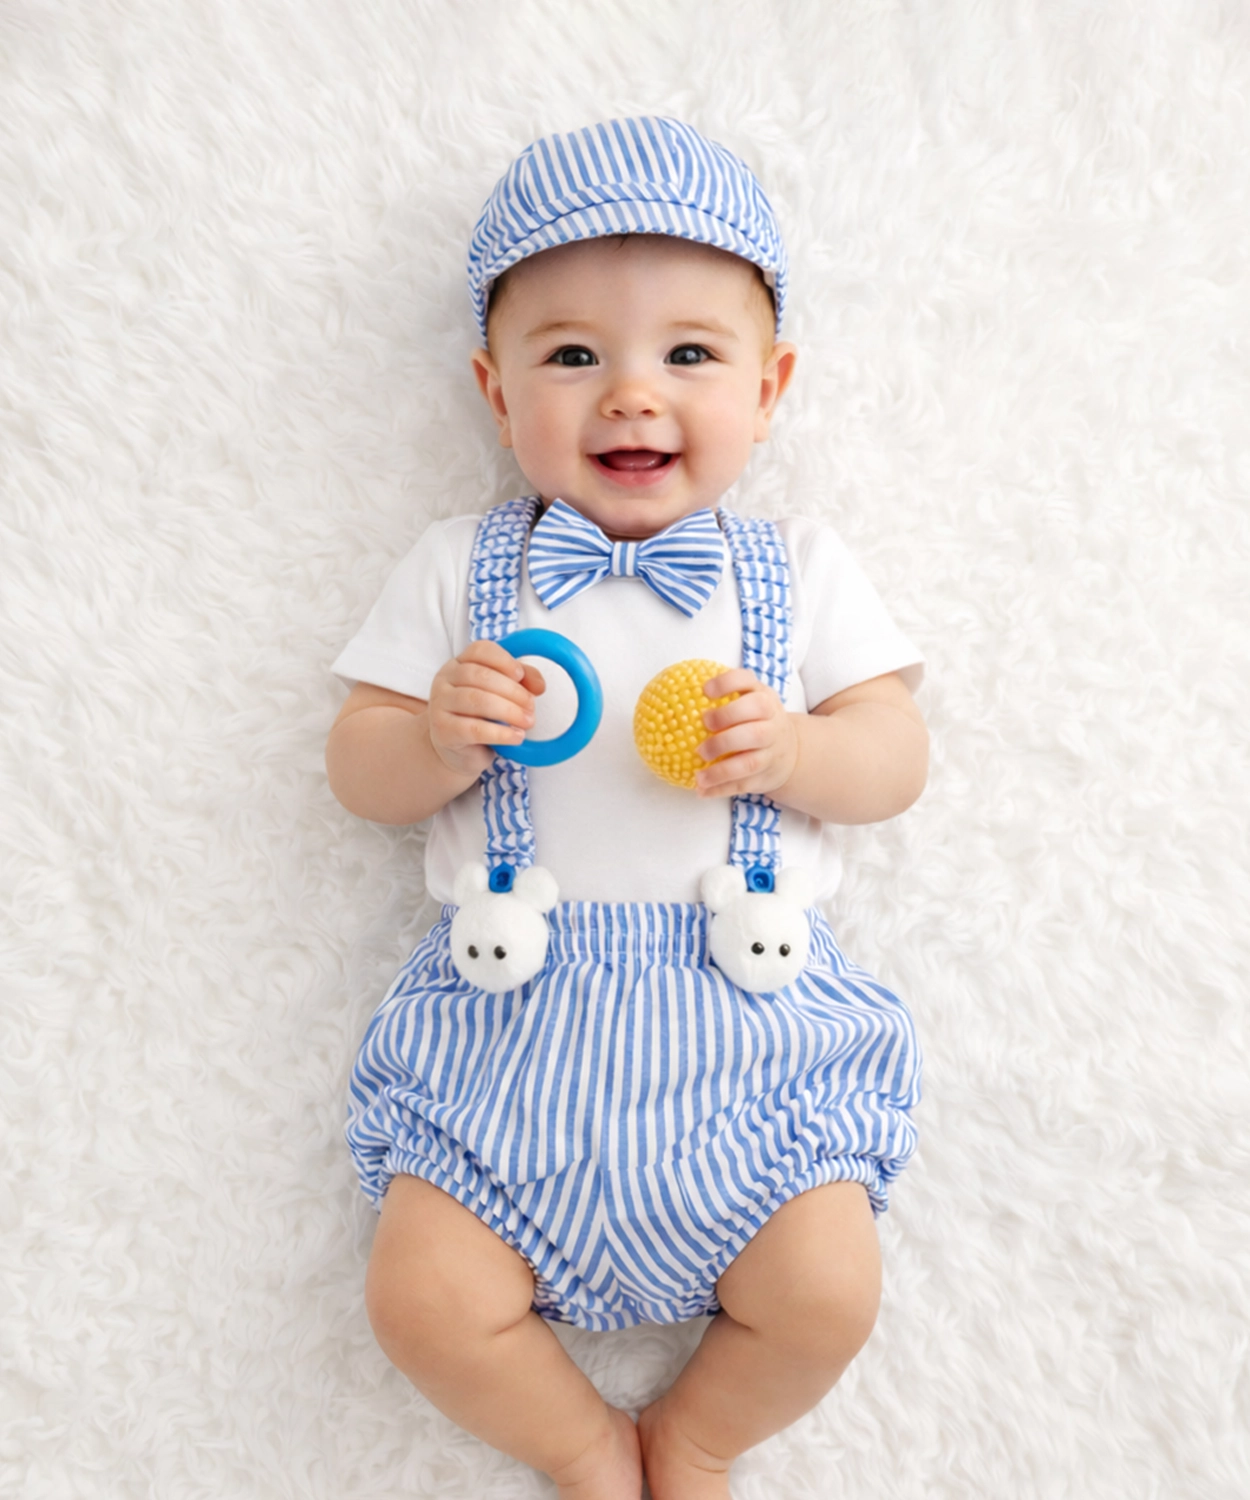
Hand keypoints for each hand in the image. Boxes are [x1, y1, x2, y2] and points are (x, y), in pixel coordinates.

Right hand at [427, 640, 545, 777]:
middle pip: (480, 675)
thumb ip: (522, 682)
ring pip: (477, 700)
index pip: (479, 650)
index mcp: (458, 664)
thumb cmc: (481, 717)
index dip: (503, 660)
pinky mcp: (444, 731)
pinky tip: (516, 737)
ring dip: (509, 711)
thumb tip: (539, 685)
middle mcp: (444, 680)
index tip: (520, 675)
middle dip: (512, 691)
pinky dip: (500, 733)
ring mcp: (440, 705)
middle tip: (531, 706)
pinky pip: (475, 729)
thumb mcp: (502, 694)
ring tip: (527, 722)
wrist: (458, 751)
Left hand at [694, 669, 798, 798]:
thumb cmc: (757, 721)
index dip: (727, 685)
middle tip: (703, 727)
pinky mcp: (766, 775)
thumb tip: (674, 694)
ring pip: (749, 762)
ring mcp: (772, 752)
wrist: (791, 752)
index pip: (749, 684)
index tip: (705, 691)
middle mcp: (772, 724)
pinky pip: (744, 784)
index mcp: (764, 698)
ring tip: (699, 775)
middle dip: (726, 730)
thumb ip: (725, 696)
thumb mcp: (750, 700)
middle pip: (755, 728)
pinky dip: (721, 789)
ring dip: (721, 770)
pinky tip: (702, 790)